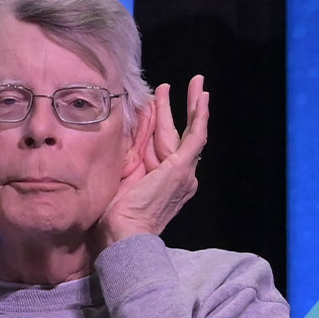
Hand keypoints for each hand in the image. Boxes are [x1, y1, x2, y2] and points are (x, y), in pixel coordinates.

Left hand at [99, 74, 208, 243]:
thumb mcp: (120, 179)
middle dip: (181, 110)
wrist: (124, 234)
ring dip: (192, 106)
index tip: (155, 104)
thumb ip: (127, 158)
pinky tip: (202, 99)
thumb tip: (125, 134)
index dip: (159, 124)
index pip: (162, 147)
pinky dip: (199, 117)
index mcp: (163, 183)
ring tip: (197, 83)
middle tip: (186, 86)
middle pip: (177, 136)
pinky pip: (194, 138)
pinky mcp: (181, 169)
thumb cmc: (116, 218)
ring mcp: (182, 173)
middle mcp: (178, 178)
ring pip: (187, 133)